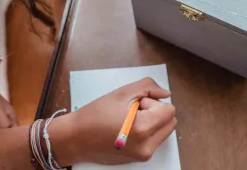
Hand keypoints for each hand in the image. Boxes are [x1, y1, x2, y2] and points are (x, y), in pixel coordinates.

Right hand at [49, 78, 176, 166]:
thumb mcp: (122, 92)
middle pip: (170, 121)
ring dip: (152, 121)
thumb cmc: (95, 115)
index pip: (169, 109)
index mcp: (144, 129)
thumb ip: (148, 87)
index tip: (135, 104)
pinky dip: (147, 130)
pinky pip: (154, 139)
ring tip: (129, 120)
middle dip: (155, 111)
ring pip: (164, 130)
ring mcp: (144, 155)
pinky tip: (128, 128)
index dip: (152, 102)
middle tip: (133, 110)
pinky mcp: (140, 158)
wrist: (77, 138)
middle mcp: (147, 146)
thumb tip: (165, 93)